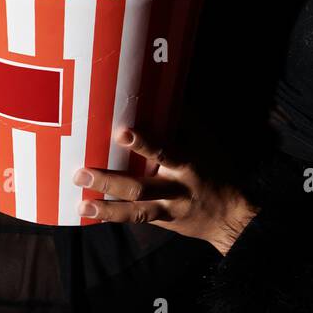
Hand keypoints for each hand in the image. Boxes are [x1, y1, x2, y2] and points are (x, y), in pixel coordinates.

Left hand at [72, 127, 256, 254]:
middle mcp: (177, 188)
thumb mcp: (205, 142)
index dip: (145, 144)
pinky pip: (137, 219)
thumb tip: (160, 92)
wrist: (231, 214)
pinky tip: (91, 214)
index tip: (122, 133)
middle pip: (141, 186)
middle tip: (81, 173)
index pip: (165, 152)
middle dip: (110, 181)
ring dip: (107, 206)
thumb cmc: (215, 169)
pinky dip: (114, 216)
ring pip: (136, 210)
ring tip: (81, 203)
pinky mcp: (164, 220)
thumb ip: (183, 122)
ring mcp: (169, 208)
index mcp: (188, 163)